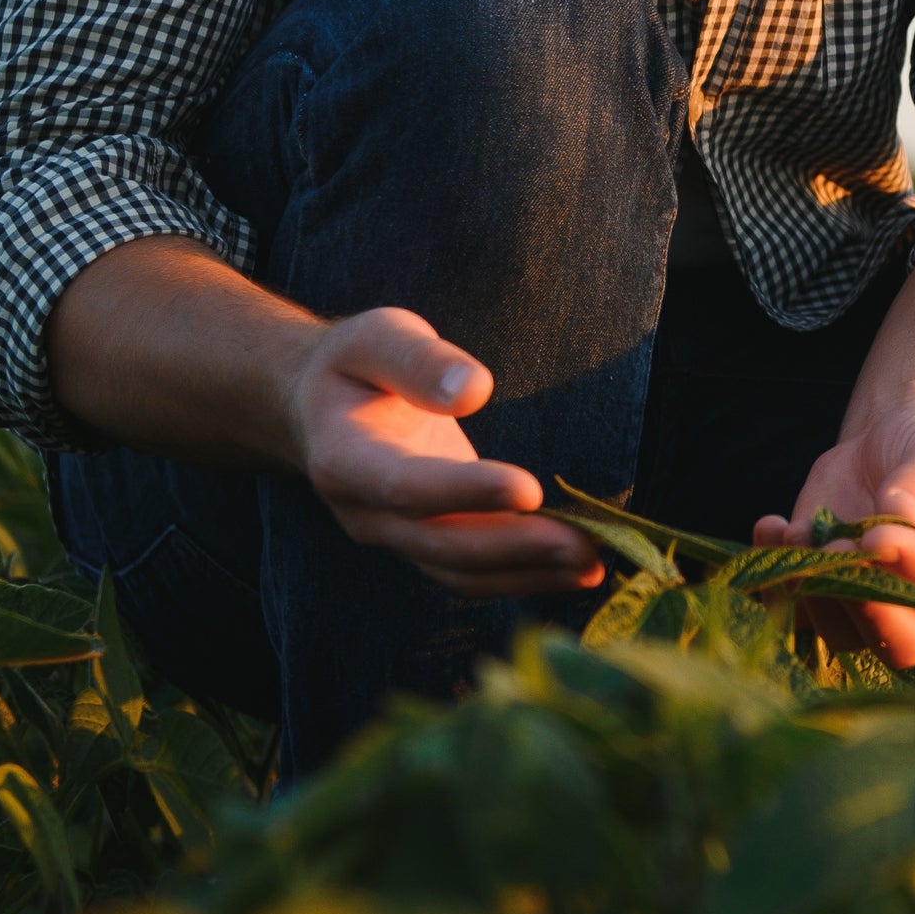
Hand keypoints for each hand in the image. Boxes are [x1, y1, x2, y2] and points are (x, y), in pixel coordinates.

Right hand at [282, 308, 604, 599]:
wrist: (320, 409)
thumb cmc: (355, 364)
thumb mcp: (378, 337)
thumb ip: (418, 361)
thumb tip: (474, 389)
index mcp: (343, 458)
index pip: (405, 486)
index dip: (464, 492)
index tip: (529, 490)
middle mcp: (365, 513)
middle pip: (440, 543)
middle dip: (514, 548)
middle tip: (584, 544)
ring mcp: (394, 538)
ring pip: (460, 572)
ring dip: (529, 574)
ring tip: (593, 564)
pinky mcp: (424, 545)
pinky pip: (473, 574)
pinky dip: (525, 576)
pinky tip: (578, 570)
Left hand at [754, 403, 914, 668]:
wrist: (891, 452)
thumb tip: (895, 518)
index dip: (912, 567)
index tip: (876, 534)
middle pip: (900, 643)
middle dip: (860, 602)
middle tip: (834, 548)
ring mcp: (877, 613)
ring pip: (842, 633)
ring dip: (813, 585)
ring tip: (797, 528)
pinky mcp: (829, 600)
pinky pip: (798, 612)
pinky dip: (774, 578)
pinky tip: (772, 527)